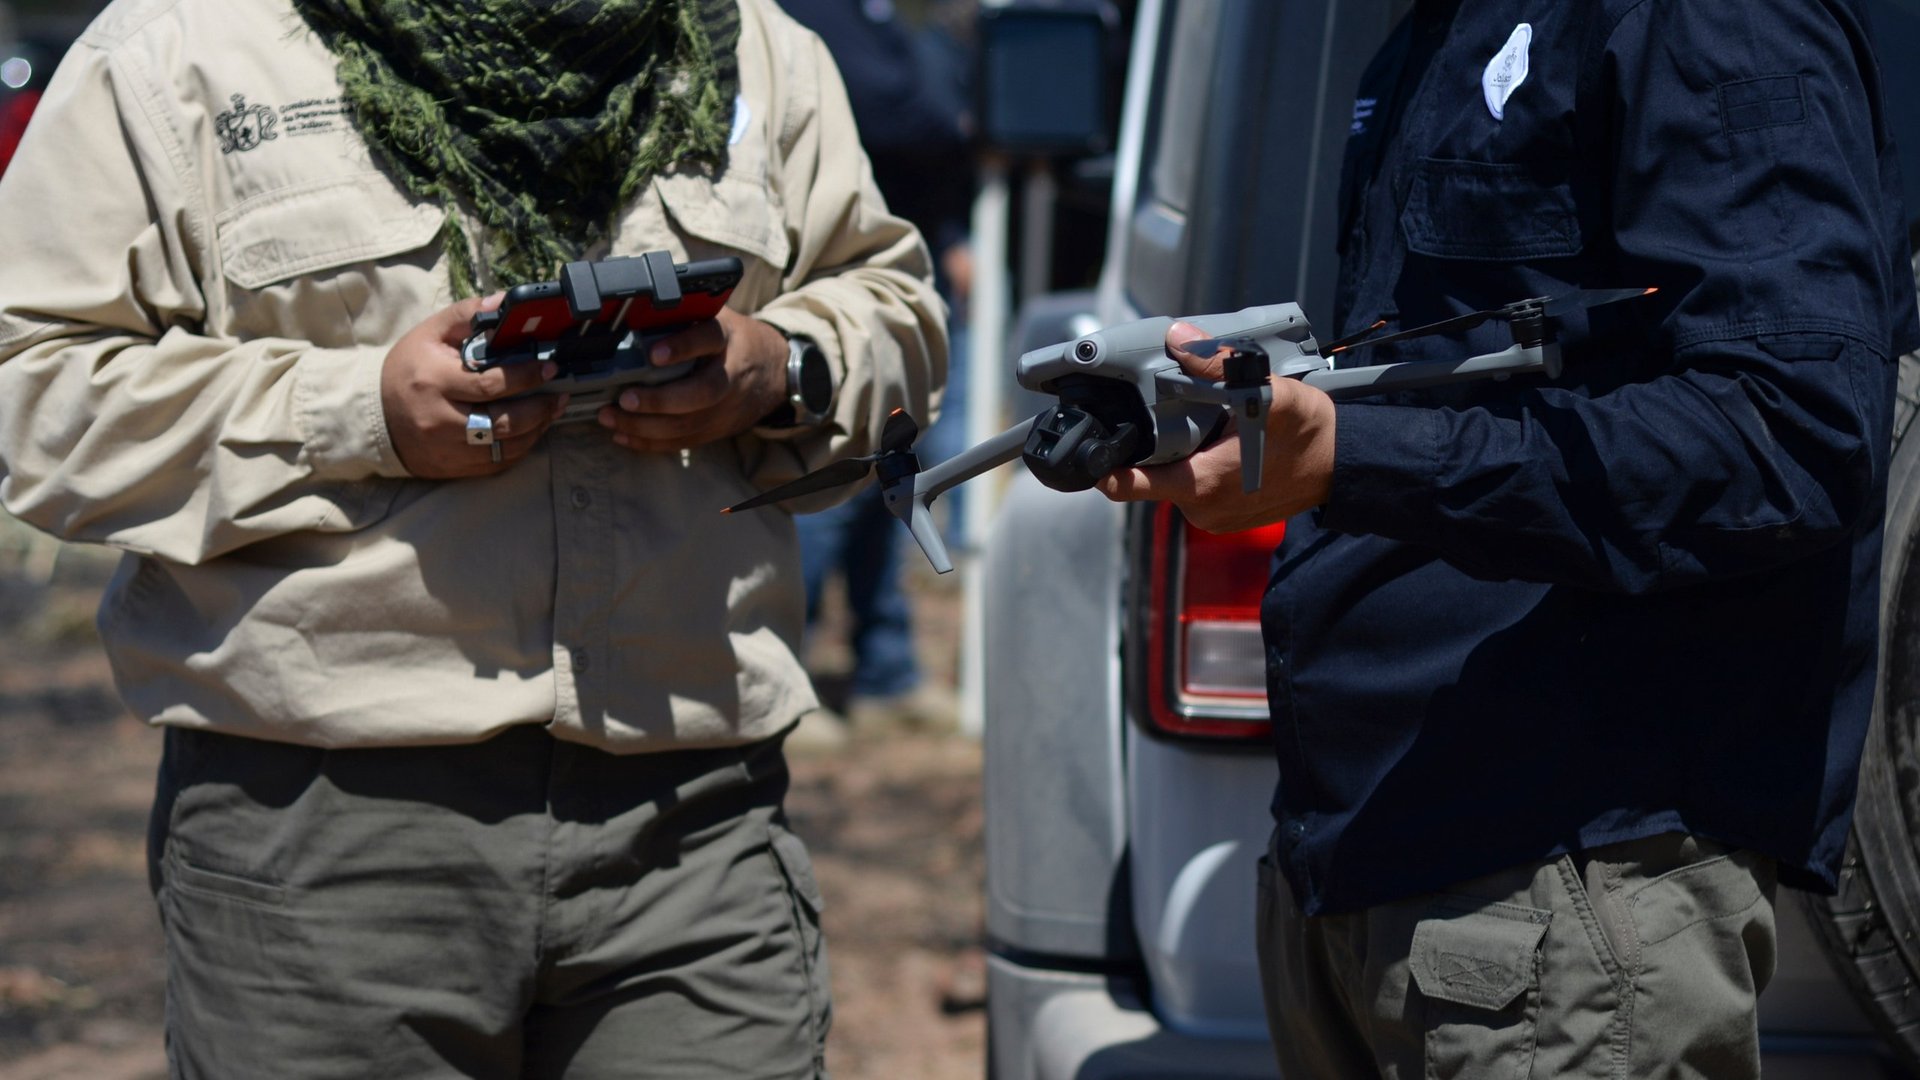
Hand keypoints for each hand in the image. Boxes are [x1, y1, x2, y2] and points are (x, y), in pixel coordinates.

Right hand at [380, 294, 565, 478]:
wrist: (373, 416)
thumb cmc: (406, 370)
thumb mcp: (429, 334)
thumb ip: (467, 316)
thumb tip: (503, 302)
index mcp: (435, 382)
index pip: (490, 384)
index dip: (525, 377)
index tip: (549, 368)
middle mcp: (441, 420)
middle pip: (503, 422)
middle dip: (540, 409)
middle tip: (558, 394)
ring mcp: (447, 449)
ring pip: (505, 448)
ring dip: (536, 431)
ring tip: (550, 411)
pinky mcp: (452, 468)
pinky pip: (496, 465)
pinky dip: (518, 449)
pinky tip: (530, 432)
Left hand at [597, 307, 788, 451]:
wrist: (776, 372)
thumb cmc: (735, 340)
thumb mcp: (719, 317)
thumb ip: (687, 315)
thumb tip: (637, 307)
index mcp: (727, 339)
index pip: (708, 339)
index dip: (682, 347)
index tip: (654, 354)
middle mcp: (730, 375)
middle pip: (701, 393)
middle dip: (659, 400)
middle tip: (625, 398)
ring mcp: (726, 407)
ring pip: (687, 424)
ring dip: (645, 426)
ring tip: (611, 418)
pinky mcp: (718, 428)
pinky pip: (684, 441)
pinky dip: (651, 443)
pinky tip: (623, 436)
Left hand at [1096, 321, 1336, 532]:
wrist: (1344, 464)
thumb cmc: (1308, 432)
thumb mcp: (1266, 392)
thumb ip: (1217, 366)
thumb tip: (1177, 339)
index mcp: (1201, 484)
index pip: (1129, 485)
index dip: (1104, 467)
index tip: (1089, 450)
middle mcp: (1201, 509)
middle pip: (1151, 475)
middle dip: (1155, 445)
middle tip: (1171, 415)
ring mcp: (1213, 517)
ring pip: (1174, 481)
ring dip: (1181, 455)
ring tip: (1207, 428)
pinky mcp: (1225, 518)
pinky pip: (1197, 490)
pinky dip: (1200, 467)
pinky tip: (1220, 446)